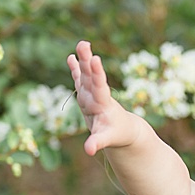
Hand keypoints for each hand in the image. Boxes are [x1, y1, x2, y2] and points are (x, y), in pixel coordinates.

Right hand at [66, 40, 141, 156]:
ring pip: (85, 74)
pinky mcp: (87, 95)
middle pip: (91, 75)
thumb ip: (97, 142)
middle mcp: (97, 95)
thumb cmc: (117, 134)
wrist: (124, 129)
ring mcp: (92, 93)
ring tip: (82, 43)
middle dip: (87, 60)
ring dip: (83, 59)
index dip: (96, 74)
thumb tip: (89, 150)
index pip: (100, 86)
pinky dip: (76, 69)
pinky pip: (80, 79)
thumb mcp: (107, 140)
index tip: (95, 59)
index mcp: (103, 104)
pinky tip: (71, 57)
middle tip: (84, 44)